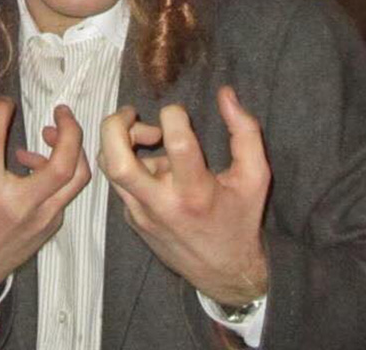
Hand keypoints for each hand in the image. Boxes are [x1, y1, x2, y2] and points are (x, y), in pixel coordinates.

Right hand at [0, 98, 90, 295]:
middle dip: (69, 130)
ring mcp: (43, 217)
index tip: (2, 104)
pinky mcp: (53, 222)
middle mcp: (21, 205)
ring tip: (51, 132)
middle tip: (60, 110)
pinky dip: (59, 168)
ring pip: (77, 177)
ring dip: (73, 147)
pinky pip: (66, 189)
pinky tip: (36, 162)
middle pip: (63, 164)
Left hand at [99, 86, 270, 306]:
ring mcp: (141, 214)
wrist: (223, 271)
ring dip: (120, 142)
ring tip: (149, 137)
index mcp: (196, 192)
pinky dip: (130, 164)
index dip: (173, 115)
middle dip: (116, 125)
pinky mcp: (133, 219)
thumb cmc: (240, 218)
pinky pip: (120, 182)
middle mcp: (162, 204)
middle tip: (132, 113)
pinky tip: (156, 167)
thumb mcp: (255, 176)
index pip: (176, 142)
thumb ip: (245, 131)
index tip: (180, 114)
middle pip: (117, 160)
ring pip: (110, 168)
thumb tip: (225, 94)